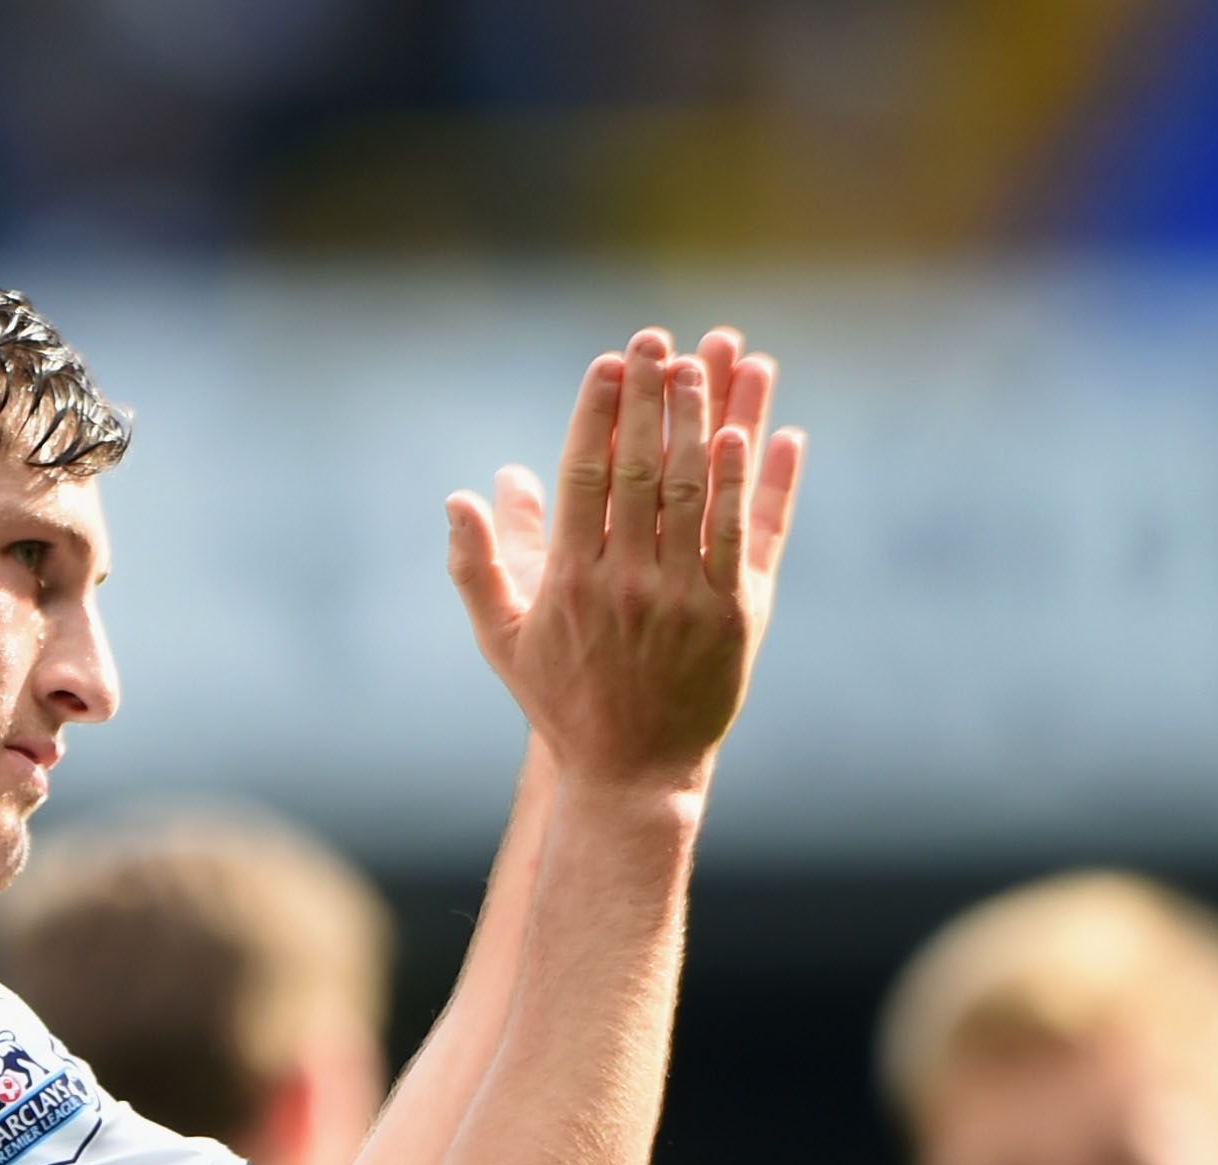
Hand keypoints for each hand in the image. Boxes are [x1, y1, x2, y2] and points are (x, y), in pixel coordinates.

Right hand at [446, 326, 807, 795]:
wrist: (634, 774)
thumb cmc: (563, 701)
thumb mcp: (504, 640)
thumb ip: (478, 567)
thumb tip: (461, 497)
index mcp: (570, 583)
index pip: (585, 477)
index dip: (599, 412)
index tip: (611, 360)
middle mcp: (629, 586)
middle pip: (643, 472)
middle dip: (653, 397)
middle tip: (661, 338)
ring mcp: (687, 601)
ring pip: (699, 494)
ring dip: (708, 420)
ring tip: (713, 360)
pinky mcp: (737, 618)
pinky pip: (748, 537)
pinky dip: (755, 484)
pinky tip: (756, 432)